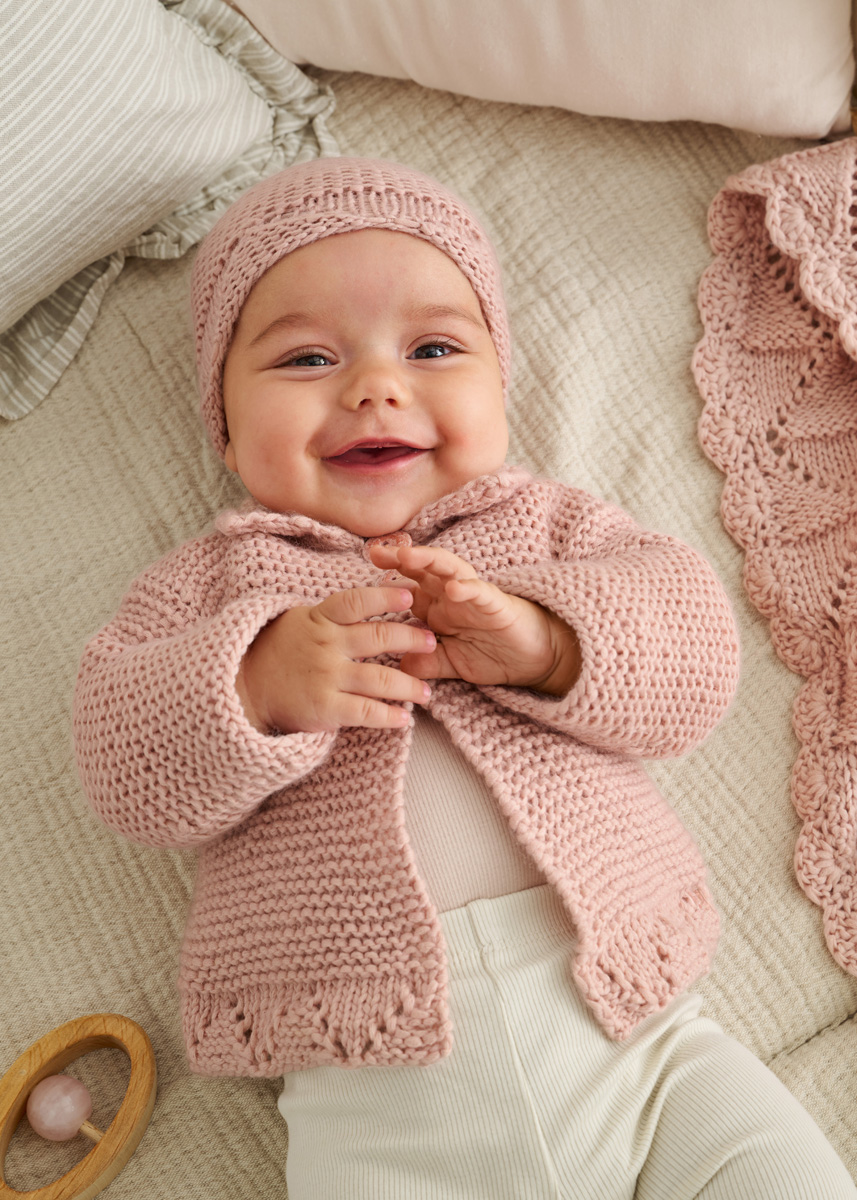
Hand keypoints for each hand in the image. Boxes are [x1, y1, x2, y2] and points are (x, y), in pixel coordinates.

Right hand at [236, 586, 436, 733]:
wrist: (244, 687)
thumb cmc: (278, 649)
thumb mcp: (300, 619)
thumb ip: (334, 614)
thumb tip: (374, 600)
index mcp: (320, 619)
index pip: (357, 602)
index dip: (386, 596)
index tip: (412, 593)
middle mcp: (327, 645)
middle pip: (379, 637)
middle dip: (412, 639)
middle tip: (433, 642)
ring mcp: (327, 677)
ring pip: (380, 679)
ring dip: (410, 686)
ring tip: (427, 692)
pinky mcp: (325, 708)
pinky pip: (366, 712)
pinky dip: (389, 716)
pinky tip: (404, 718)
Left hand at [368, 544, 580, 695]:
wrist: (536, 660)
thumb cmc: (494, 655)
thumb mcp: (453, 665)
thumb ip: (426, 663)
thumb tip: (398, 667)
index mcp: (438, 608)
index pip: (409, 587)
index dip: (388, 576)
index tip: (364, 569)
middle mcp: (453, 597)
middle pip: (423, 571)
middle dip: (401, 559)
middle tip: (376, 550)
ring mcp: (474, 598)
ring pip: (449, 571)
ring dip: (429, 562)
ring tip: (408, 557)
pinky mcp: (497, 605)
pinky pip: (481, 592)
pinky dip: (468, 588)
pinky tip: (454, 588)